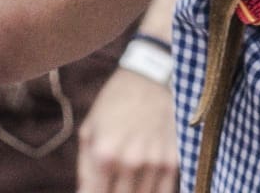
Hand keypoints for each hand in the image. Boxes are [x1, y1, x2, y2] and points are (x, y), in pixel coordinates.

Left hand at [76, 67, 178, 192]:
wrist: (151, 78)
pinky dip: (153, 192)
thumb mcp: (89, 131)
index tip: (96, 190)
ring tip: (127, 181)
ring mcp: (155, 162)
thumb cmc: (114, 103)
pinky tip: (144, 184)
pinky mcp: (173, 160)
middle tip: (111, 183)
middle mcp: (131, 161)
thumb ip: (86, 170)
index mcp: (105, 153)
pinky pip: (164, 192)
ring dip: (133, 192)